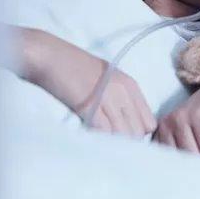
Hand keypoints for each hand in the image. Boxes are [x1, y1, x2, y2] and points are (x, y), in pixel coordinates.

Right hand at [23, 28, 155, 136]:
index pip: (149, 122)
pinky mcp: (90, 106)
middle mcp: (124, 92)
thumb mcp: (108, 79)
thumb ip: (122, 99)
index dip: (137, 132)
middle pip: (139, 132)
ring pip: (124, 135)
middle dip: (127, 141)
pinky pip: (104, 133)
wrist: (50, 56)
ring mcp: (108, 98)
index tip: (123, 135)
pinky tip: (91, 134)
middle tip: (110, 141)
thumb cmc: (74, 68)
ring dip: (113, 141)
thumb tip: (126, 124)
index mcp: (131, 85)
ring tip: (101, 140)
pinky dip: (99, 139)